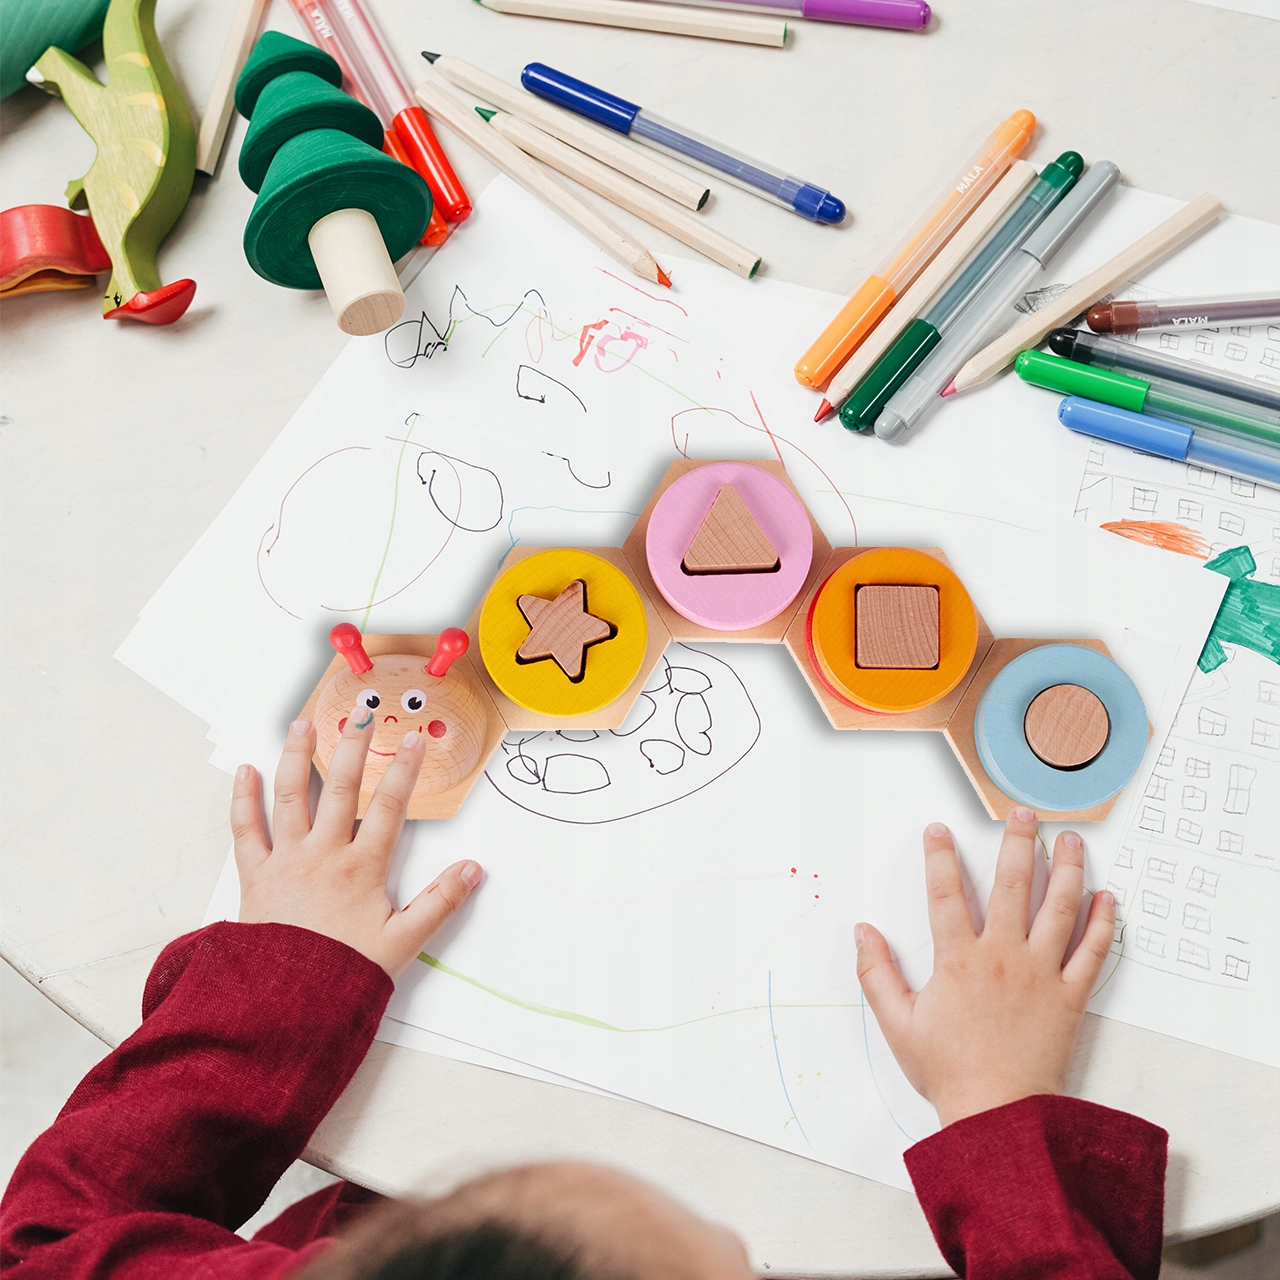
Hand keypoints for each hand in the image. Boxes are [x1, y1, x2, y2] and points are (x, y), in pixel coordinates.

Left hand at [230, 709, 481, 977]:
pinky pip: (246, 830)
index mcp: (362, 869)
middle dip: (353, 747)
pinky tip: (246, 772)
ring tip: (303, 725)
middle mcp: (324, 855)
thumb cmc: (343, 974)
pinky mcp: (255, 876)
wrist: (284, 1006)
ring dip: (297, 757)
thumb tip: (473, 870)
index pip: (390, 808)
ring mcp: (286, 862)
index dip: (404, 770)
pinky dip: (244, 799)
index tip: (414, 740)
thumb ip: (439, 903)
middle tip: (361, 715)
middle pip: (341, 789)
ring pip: (292, 798)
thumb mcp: (403, 943)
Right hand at [855, 809, 1114, 1126]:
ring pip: (1059, 909)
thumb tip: (862, 931)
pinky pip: (1092, 953)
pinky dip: (1103, 923)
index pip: (945, 893)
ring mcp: (1041, 974)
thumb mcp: (897, 1023)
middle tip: (1023, 814)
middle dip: (1017, 843)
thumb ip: (876, 973)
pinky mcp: (1070, 998)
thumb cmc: (948, 1071)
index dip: (939, 856)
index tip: (939, 829)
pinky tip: (1108, 898)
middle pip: (1011, 885)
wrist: (999, 1115)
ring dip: (1067, 869)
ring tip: (1073, 840)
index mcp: (958, 960)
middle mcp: (1002, 956)